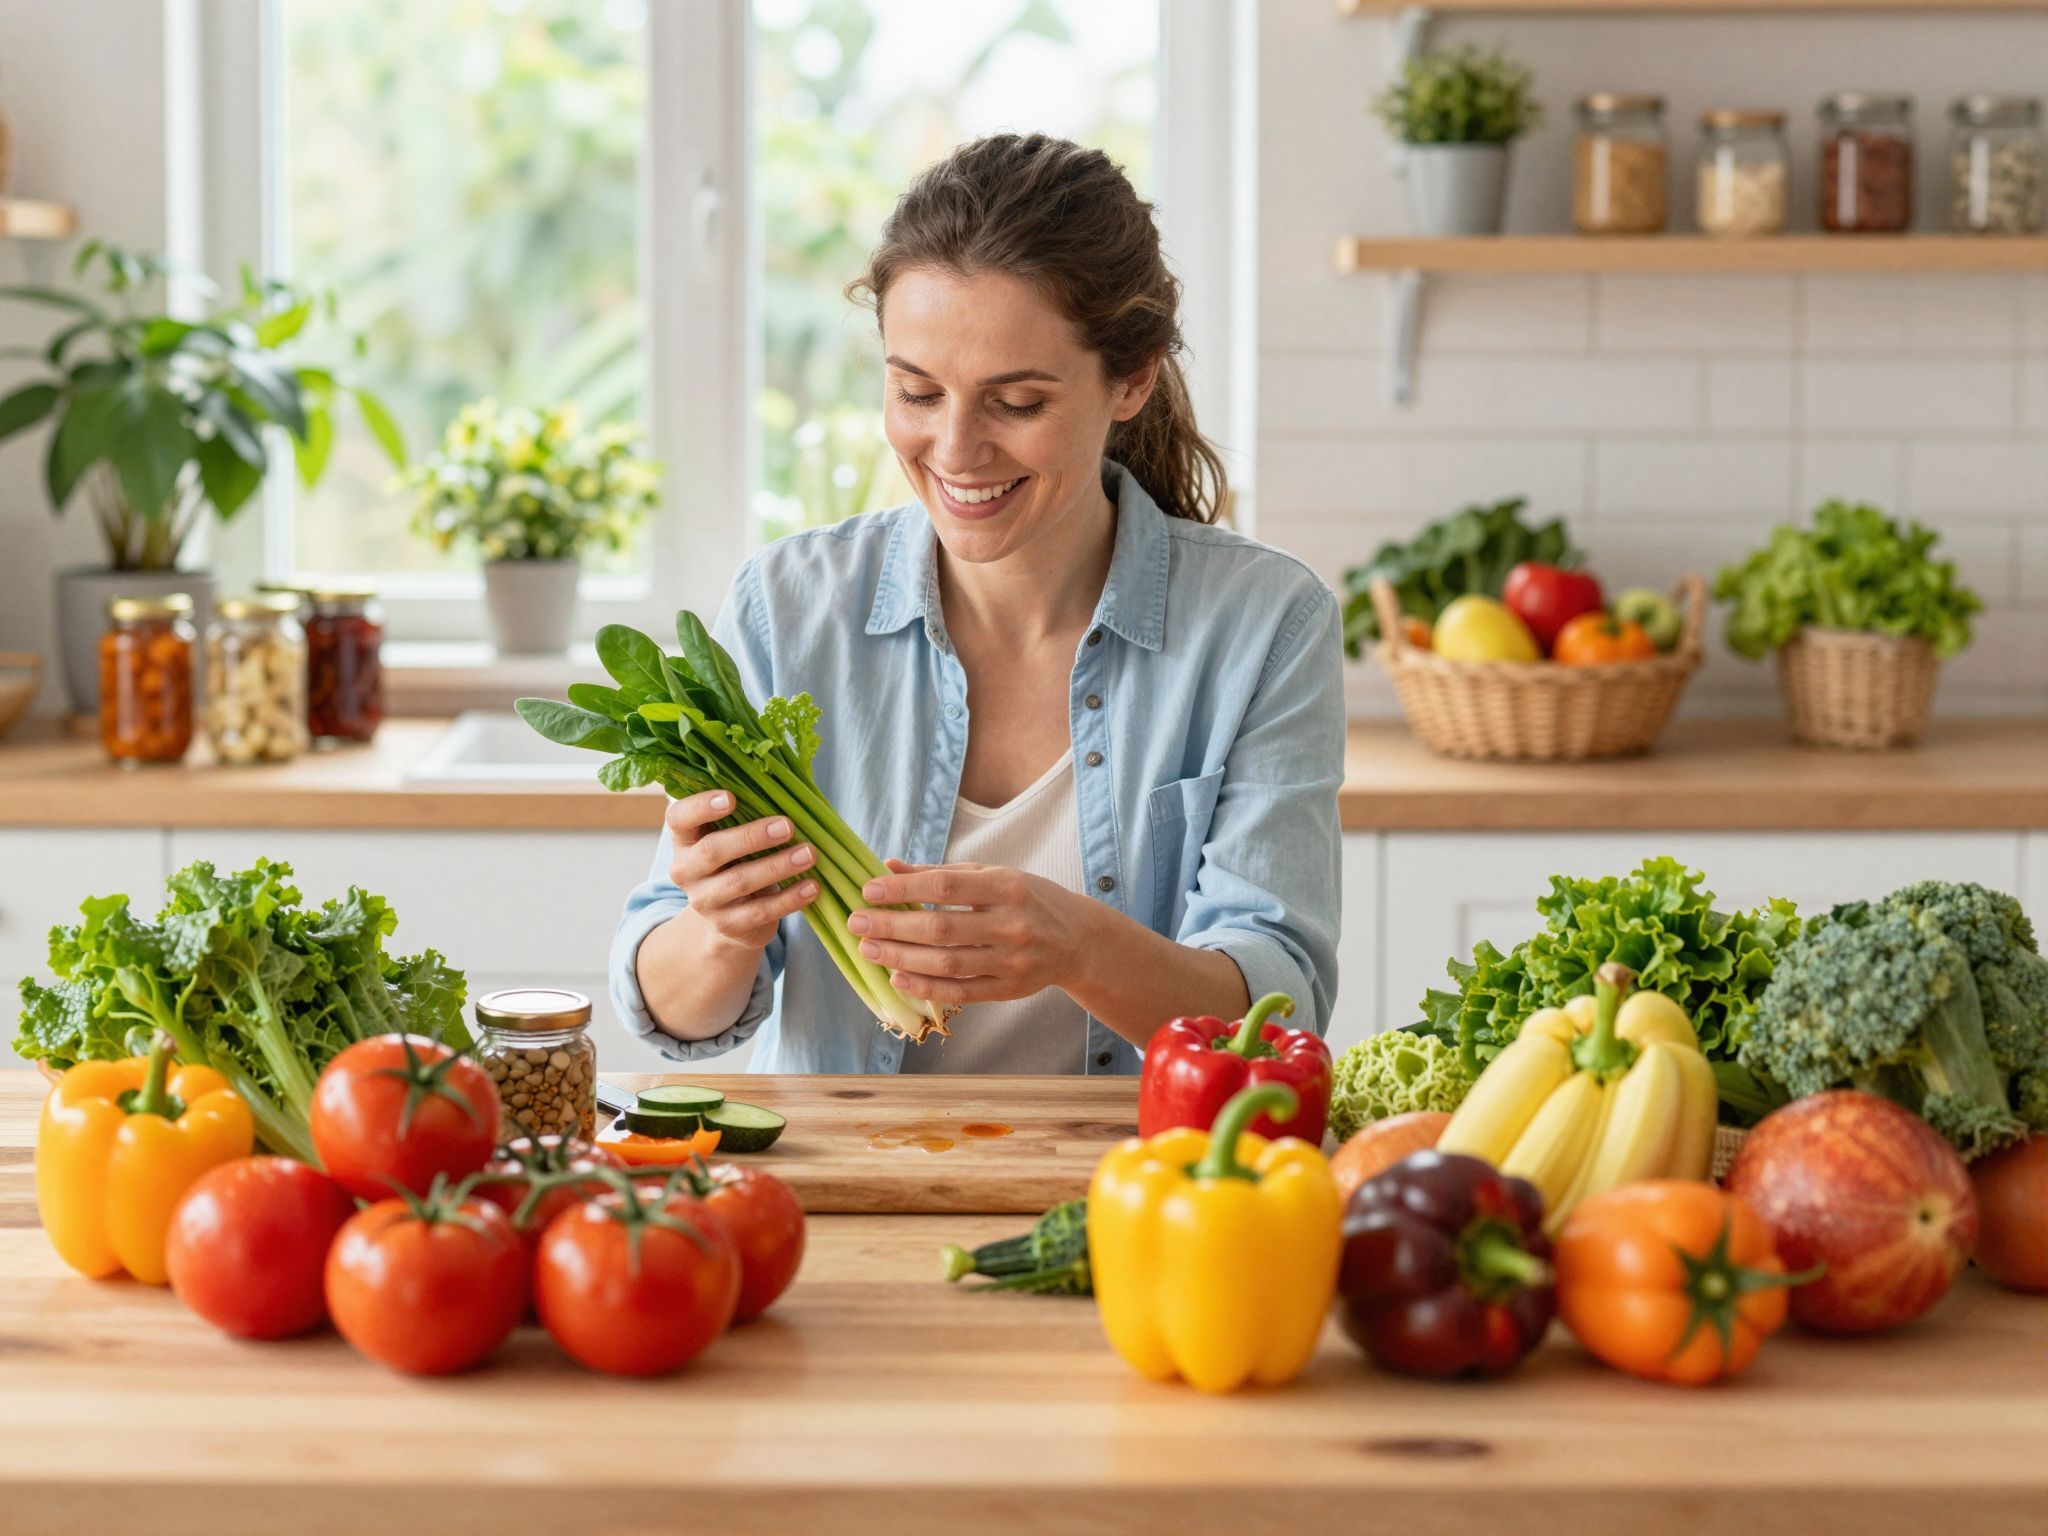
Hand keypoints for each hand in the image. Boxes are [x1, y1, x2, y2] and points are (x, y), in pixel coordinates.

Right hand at [664, 791, 820, 952]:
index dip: (700, 806)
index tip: (730, 797)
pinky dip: (789, 898)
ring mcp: (704, 901)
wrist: (729, 919)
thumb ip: (746, 814)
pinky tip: (811, 886)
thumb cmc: (736, 861)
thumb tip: (786, 788)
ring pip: (740, 882)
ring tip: (808, 853)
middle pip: (712, 850)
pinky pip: (760, 911)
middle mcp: (686, 870)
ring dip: (778, 866)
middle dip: (751, 836)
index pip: (679, 818)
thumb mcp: (732, 837)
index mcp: (685, 839)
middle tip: (787, 825)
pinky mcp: (727, 925)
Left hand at [848, 860, 1085, 1006]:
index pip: (946, 885)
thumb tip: (888, 867)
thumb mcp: (992, 875)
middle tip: (858, 923)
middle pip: (941, 928)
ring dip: (901, 958)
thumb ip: (940, 872)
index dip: (904, 889)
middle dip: (893, 926)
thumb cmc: (1028, 899)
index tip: (869, 890)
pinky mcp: (1008, 989)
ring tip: (869, 949)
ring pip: (946, 963)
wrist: (1078, 940)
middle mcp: (1011, 924)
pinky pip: (960, 993)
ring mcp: (1011, 960)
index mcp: (1007, 886)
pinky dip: (926, 987)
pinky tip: (897, 978)